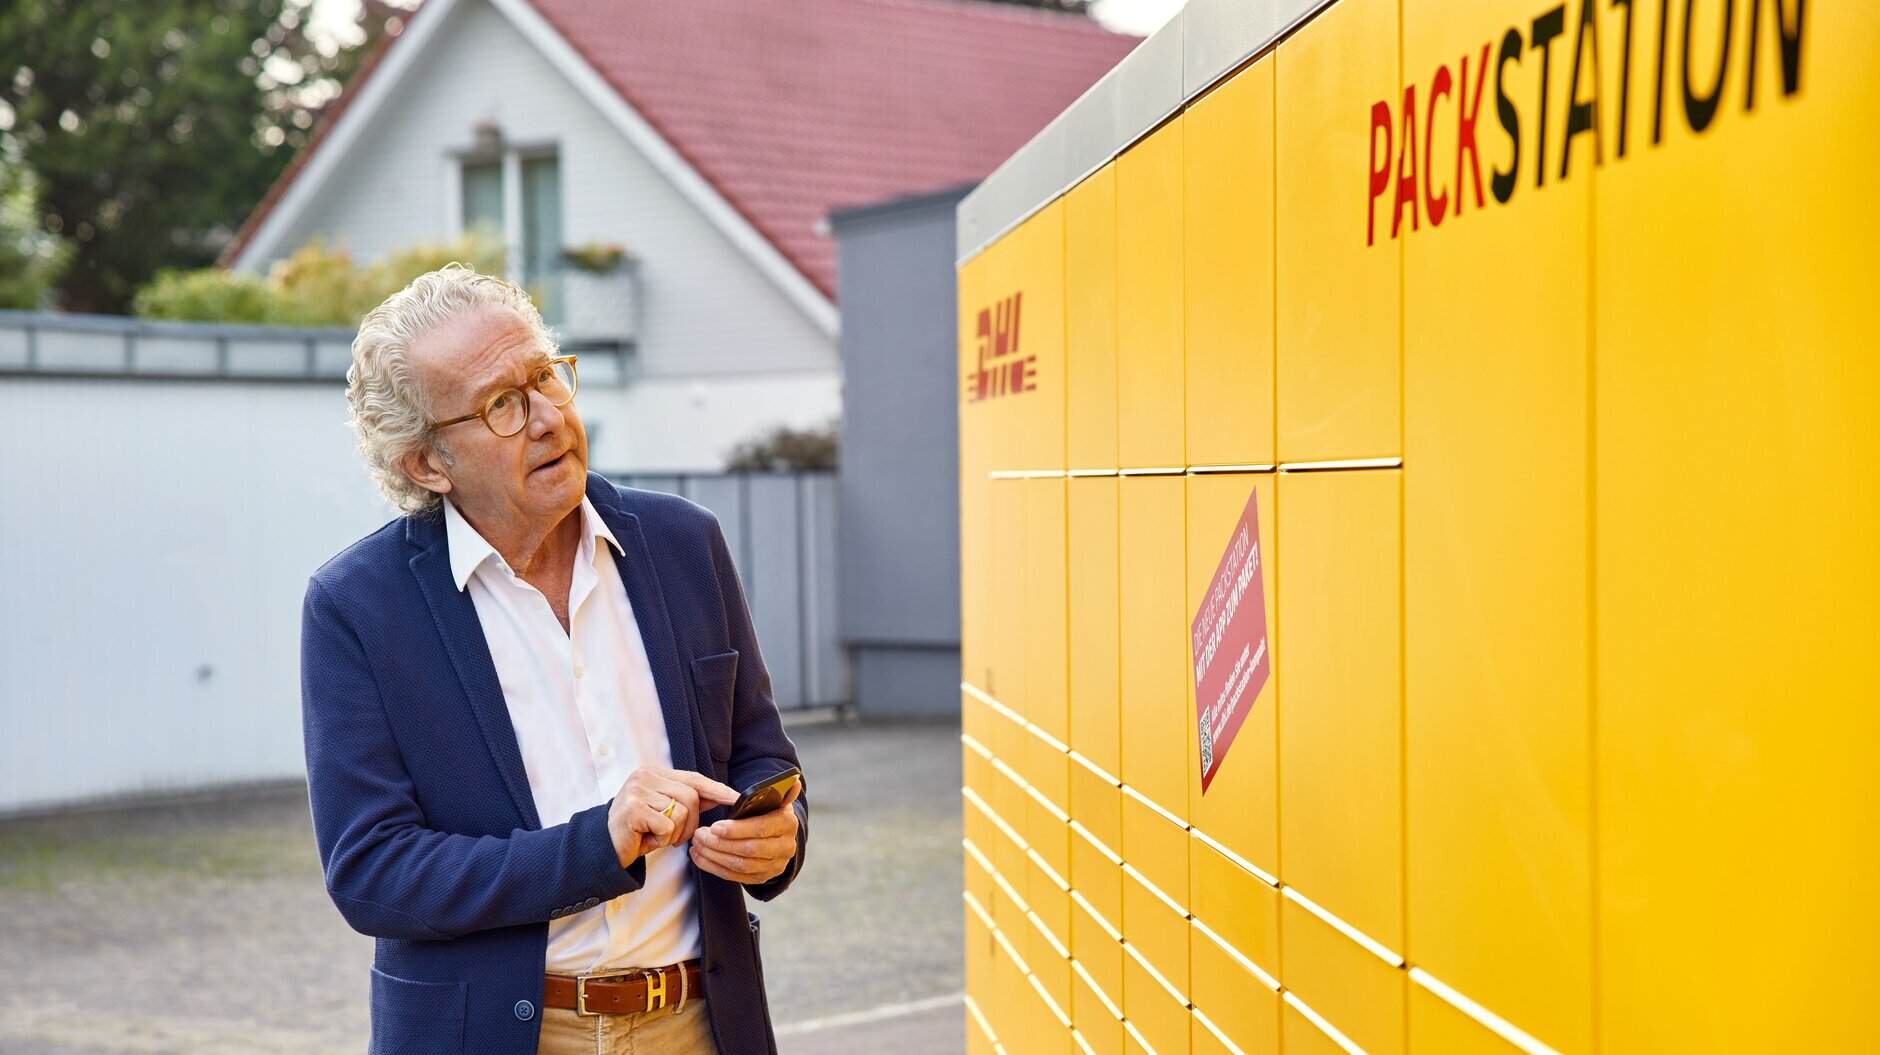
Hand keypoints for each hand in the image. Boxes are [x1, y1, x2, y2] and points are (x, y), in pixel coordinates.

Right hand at [608, 767, 739, 867]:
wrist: (605, 849)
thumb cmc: (639, 831)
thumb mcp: (667, 812)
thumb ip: (690, 801)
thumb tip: (722, 795)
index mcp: (654, 773)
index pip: (693, 778)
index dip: (716, 789)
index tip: (736, 799)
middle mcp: (645, 776)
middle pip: (691, 797)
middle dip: (691, 823)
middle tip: (675, 837)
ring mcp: (637, 791)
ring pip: (681, 812)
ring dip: (675, 833)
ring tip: (657, 836)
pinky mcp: (633, 809)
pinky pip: (667, 826)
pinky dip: (663, 839)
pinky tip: (647, 839)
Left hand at [689, 780, 801, 884]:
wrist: (774, 835)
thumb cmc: (766, 811)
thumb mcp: (773, 799)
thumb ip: (779, 789)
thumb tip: (794, 780)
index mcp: (788, 824)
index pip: (761, 829)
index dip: (736, 830)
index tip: (714, 826)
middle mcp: (786, 848)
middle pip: (749, 850)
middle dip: (720, 843)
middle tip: (699, 834)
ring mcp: (774, 866)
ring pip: (739, 865)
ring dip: (714, 855)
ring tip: (696, 843)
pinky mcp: (761, 878)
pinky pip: (734, 877)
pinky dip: (713, 867)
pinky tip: (699, 856)